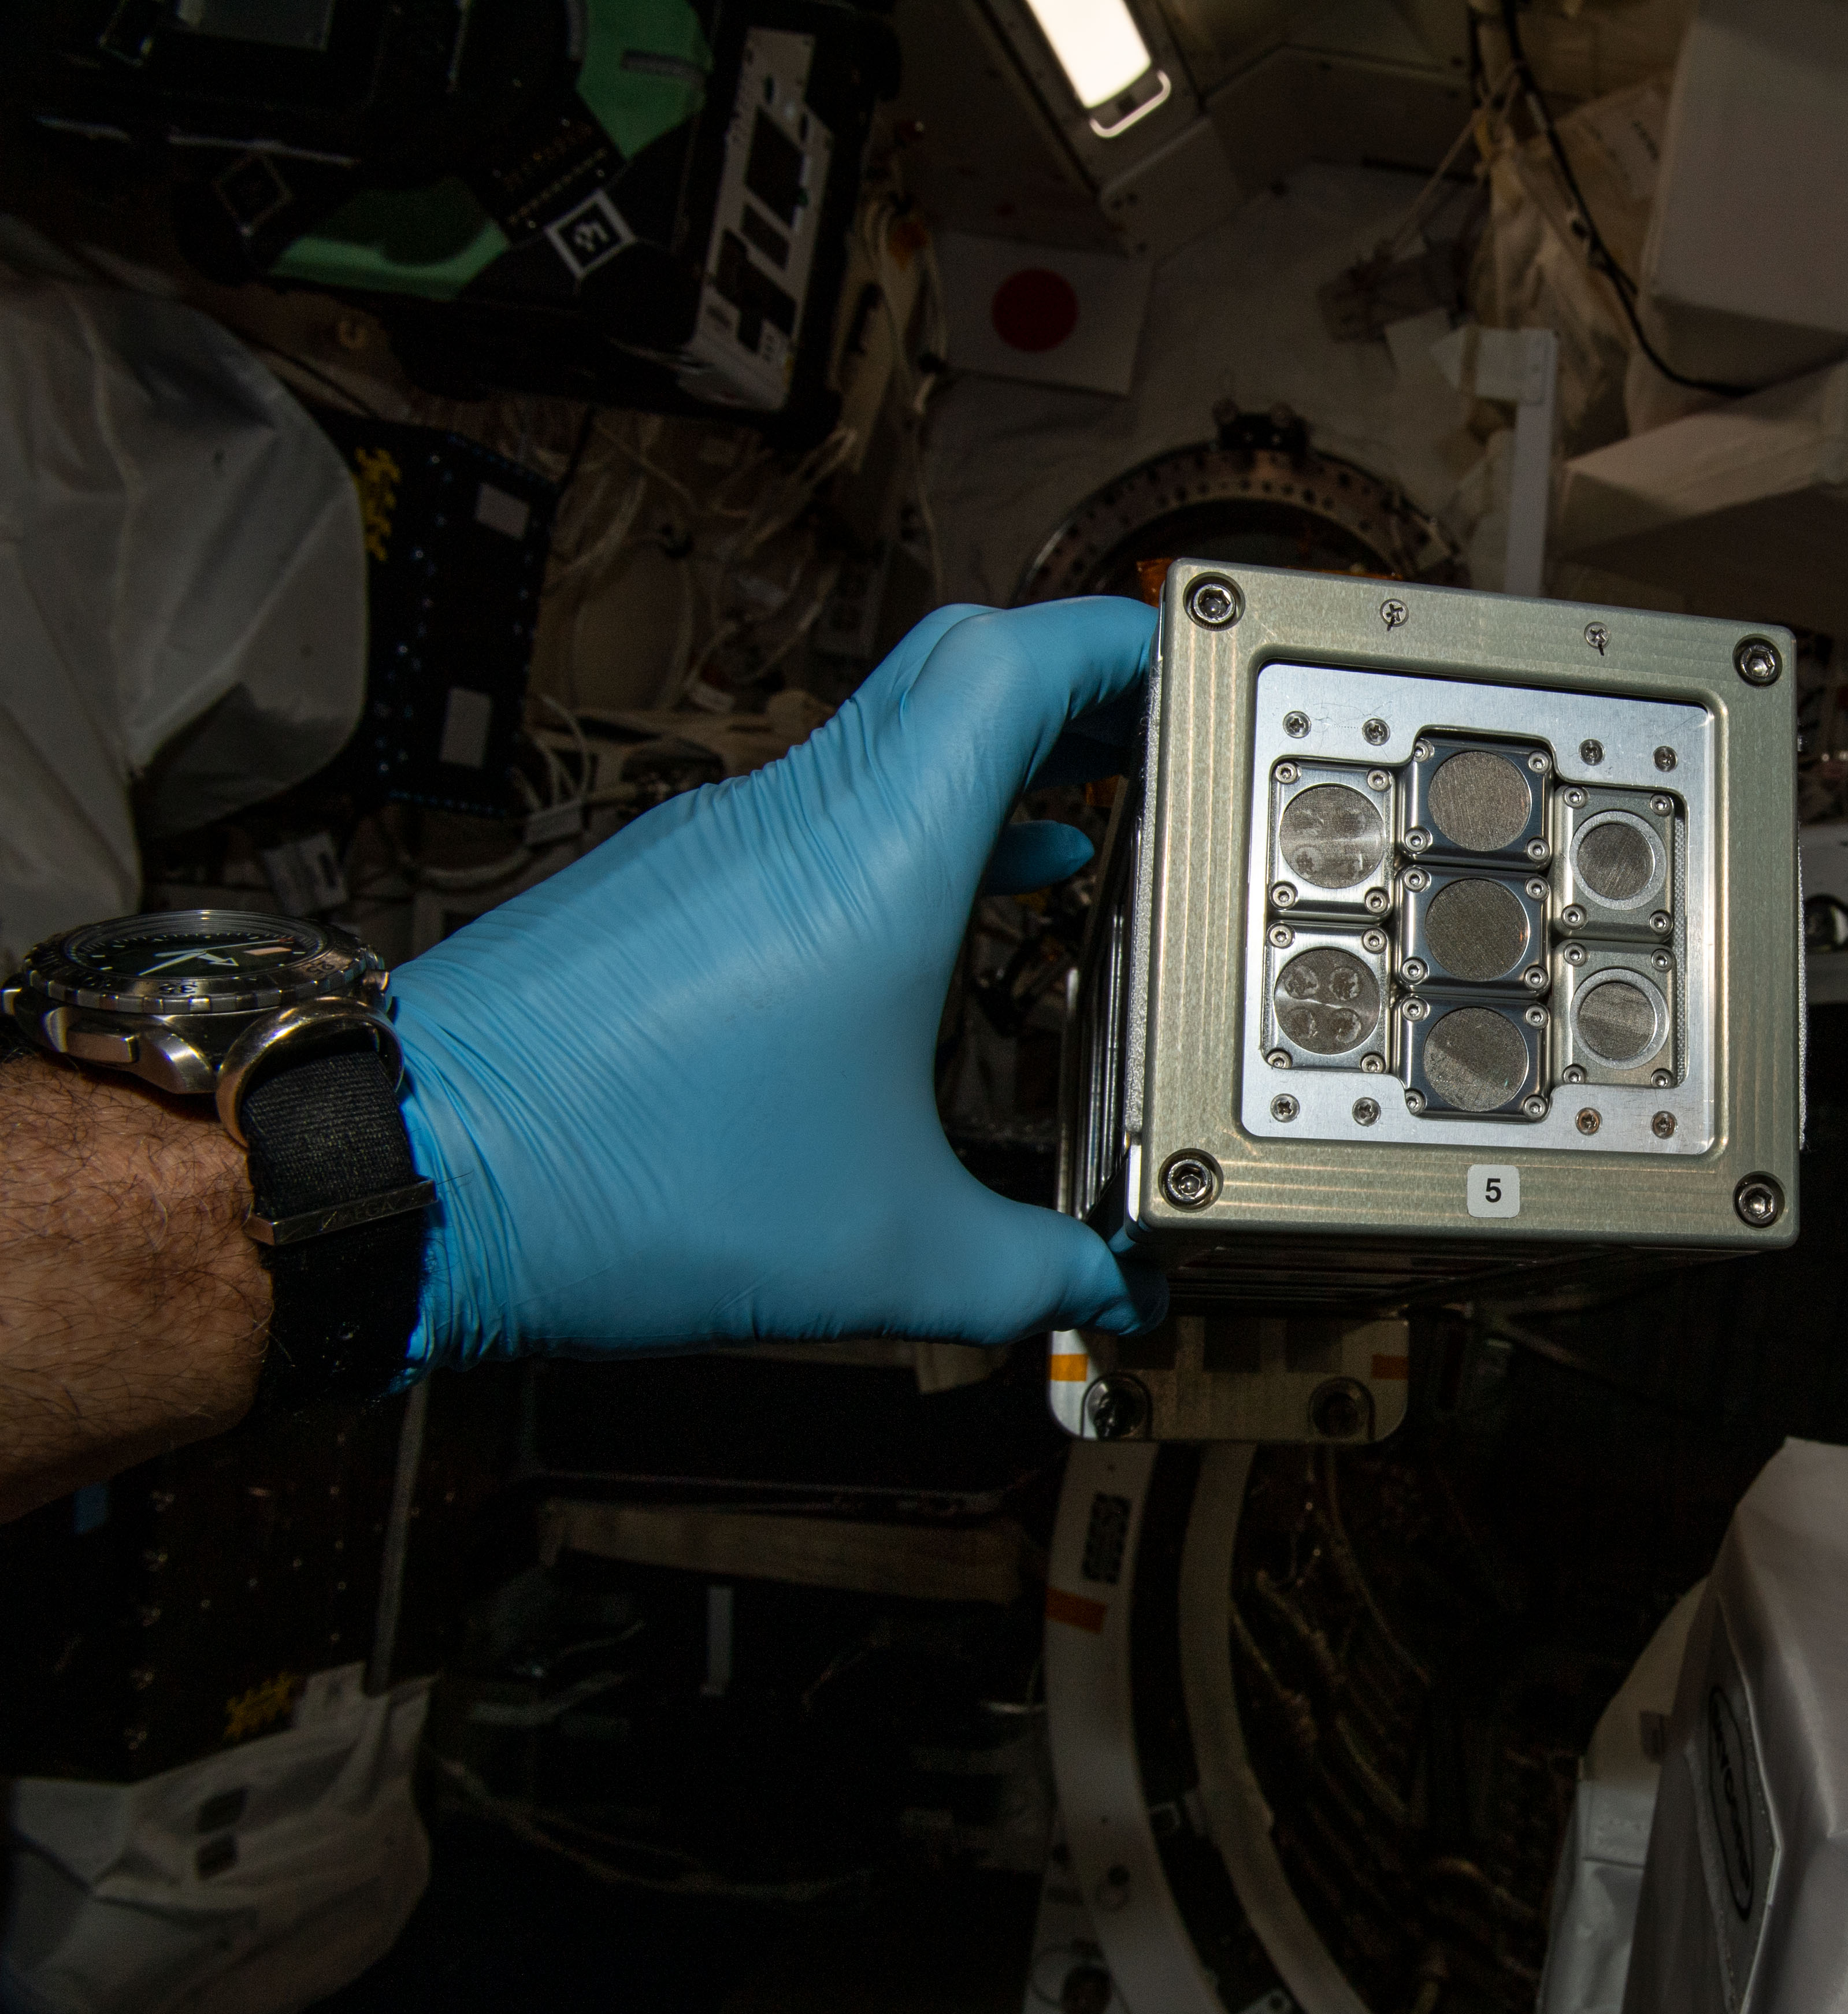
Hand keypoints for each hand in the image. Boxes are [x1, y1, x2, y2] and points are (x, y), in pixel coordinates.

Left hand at [391, 598, 1166, 1367]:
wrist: (407, 1175)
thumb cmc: (623, 1181)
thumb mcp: (882, 1252)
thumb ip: (1029, 1272)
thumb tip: (1106, 1291)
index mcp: (874, 859)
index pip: (1012, 663)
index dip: (1119, 643)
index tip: (1195, 660)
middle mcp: (793, 818)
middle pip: (958, 675)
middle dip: (1077, 695)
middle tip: (1166, 736)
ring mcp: (719, 843)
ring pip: (887, 744)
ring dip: (993, 768)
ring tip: (1087, 817)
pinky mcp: (668, 889)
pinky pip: (823, 813)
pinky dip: (914, 829)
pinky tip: (951, 900)